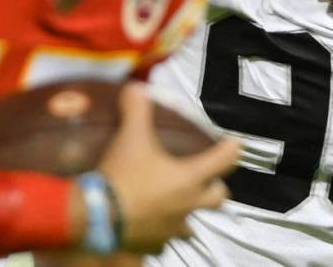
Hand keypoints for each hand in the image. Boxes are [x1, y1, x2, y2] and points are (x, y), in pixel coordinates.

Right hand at [97, 82, 239, 254]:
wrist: (97, 218)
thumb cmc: (123, 175)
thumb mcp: (130, 137)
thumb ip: (137, 110)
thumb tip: (136, 87)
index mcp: (190, 178)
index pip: (224, 160)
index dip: (232, 149)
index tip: (235, 143)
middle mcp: (188, 205)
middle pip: (217, 198)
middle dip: (215, 187)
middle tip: (206, 178)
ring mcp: (172, 229)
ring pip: (191, 224)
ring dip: (187, 213)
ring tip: (174, 204)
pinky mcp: (153, 246)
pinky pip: (163, 241)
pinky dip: (159, 233)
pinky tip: (149, 226)